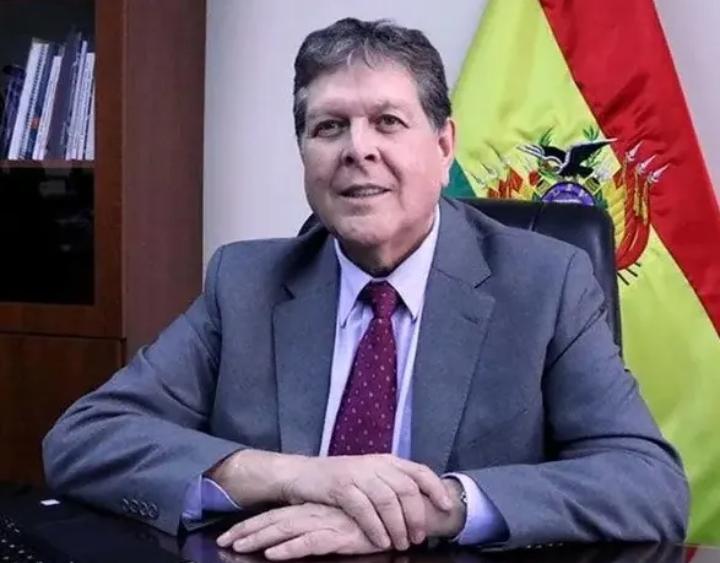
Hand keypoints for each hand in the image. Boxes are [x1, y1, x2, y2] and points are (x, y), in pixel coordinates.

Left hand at [217, 503, 381, 559]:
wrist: (403, 510)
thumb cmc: (373, 518)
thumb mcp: (341, 519)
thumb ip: (321, 523)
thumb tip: (298, 533)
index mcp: (314, 508)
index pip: (276, 515)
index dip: (252, 523)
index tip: (230, 533)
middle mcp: (316, 512)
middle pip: (274, 521)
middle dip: (247, 531)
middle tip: (222, 540)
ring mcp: (326, 522)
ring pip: (286, 530)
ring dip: (260, 539)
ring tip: (238, 546)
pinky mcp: (340, 535)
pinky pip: (310, 542)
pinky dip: (290, 548)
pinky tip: (274, 554)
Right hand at [281, 454, 451, 549]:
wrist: (301, 474)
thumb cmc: (339, 481)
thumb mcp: (370, 477)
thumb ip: (392, 486)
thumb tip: (421, 507)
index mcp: (386, 460)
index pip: (419, 470)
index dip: (435, 488)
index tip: (446, 507)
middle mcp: (375, 463)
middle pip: (406, 488)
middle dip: (416, 515)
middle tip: (418, 537)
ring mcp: (357, 473)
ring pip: (388, 500)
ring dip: (398, 525)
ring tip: (400, 544)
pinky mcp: (340, 486)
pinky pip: (364, 509)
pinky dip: (375, 527)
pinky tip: (381, 541)